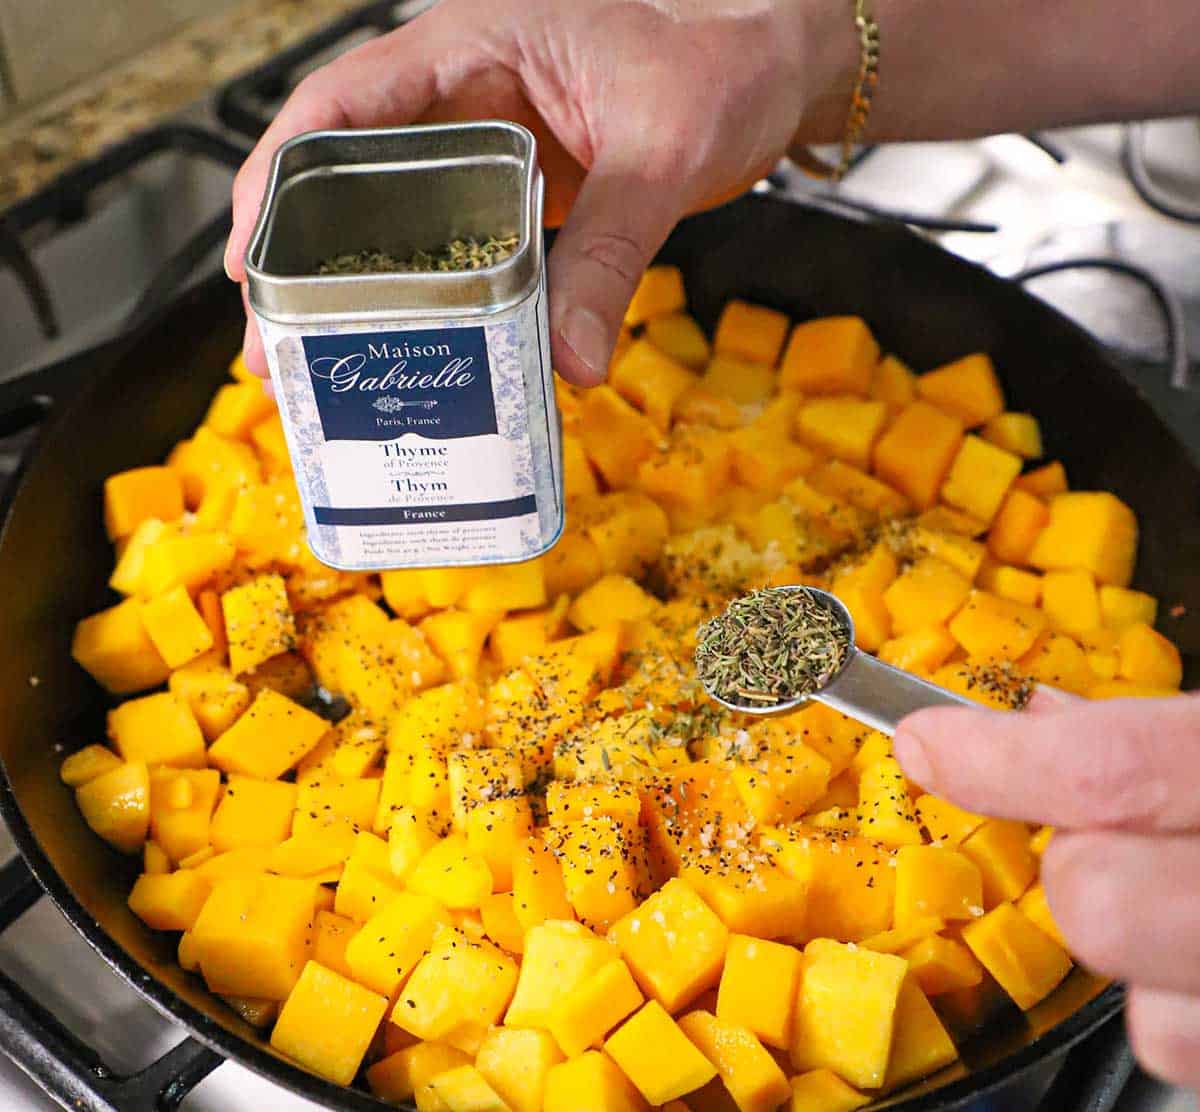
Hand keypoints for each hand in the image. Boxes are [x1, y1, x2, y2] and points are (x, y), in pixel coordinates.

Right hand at [224, 0, 836, 386]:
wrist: (763, 79)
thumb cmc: (718, 70)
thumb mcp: (662, 153)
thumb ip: (612, 251)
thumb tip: (571, 362)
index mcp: (470, 48)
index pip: (339, 103)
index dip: (276, 178)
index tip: (247, 258)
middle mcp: (459, 96)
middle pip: (344, 172)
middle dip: (298, 256)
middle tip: (274, 346)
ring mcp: (484, 149)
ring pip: (391, 216)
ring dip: (355, 286)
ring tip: (322, 364)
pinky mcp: (514, 195)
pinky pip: (453, 245)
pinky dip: (429, 296)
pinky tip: (418, 348)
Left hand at [894, 691, 1199, 1089]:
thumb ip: (1150, 732)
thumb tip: (1034, 719)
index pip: (1106, 772)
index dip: (995, 760)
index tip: (923, 743)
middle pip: (1095, 900)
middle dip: (1071, 869)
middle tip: (1098, 843)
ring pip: (1142, 1015)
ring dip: (1128, 955)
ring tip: (1171, 906)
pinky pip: (1181, 1049)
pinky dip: (1174, 1011)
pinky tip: (1195, 962)